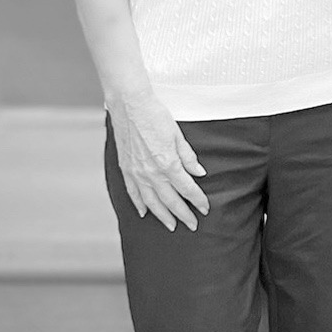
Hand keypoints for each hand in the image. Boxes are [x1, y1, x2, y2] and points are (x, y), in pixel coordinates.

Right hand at [107, 88, 208, 231]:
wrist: (129, 106)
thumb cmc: (155, 116)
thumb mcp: (177, 134)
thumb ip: (188, 157)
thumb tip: (199, 173)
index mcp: (167, 163)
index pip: (187, 189)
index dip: (197, 201)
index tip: (205, 209)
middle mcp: (151, 173)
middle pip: (170, 201)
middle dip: (183, 215)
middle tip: (193, 225)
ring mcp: (136, 173)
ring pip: (151, 202)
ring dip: (162, 216)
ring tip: (171, 226)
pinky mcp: (126, 170)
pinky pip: (133, 193)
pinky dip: (139, 205)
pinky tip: (144, 213)